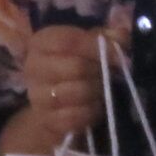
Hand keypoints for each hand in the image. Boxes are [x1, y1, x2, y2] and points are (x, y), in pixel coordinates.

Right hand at [24, 23, 117, 145]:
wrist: (56, 102)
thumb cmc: (74, 65)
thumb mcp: (88, 44)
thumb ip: (106, 36)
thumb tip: (121, 35)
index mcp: (42, 42)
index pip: (69, 41)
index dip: (97, 47)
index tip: (119, 56)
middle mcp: (33, 67)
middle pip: (77, 67)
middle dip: (100, 72)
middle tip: (109, 74)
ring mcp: (37, 95)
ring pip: (79, 92)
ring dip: (98, 91)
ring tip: (101, 89)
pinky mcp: (46, 119)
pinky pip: (76, 116)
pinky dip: (91, 112)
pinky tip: (93, 106)